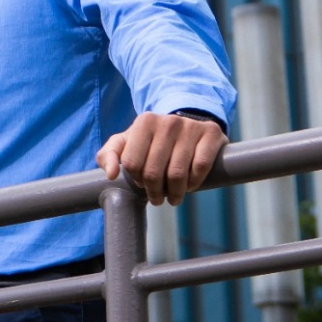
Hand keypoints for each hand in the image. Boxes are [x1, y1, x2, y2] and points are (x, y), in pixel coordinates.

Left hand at [97, 111, 227, 204]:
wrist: (187, 125)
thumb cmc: (151, 140)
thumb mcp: (127, 143)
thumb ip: (109, 155)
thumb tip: (111, 175)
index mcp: (144, 122)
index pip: (133, 163)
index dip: (136, 179)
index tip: (141, 184)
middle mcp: (167, 122)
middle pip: (154, 171)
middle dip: (154, 192)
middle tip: (157, 199)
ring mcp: (190, 127)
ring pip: (178, 173)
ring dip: (174, 192)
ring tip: (173, 198)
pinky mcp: (211, 133)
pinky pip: (200, 167)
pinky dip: (194, 182)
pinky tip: (189, 186)